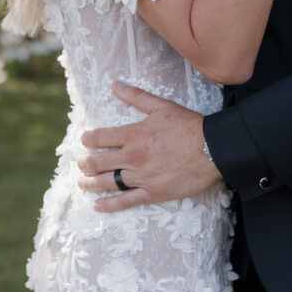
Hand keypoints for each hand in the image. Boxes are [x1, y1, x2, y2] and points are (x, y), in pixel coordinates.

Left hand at [77, 81, 220, 211]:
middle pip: (99, 162)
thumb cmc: (188, 125)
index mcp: (133, 134)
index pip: (100, 138)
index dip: (88, 139)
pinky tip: (97, 206)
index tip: (84, 141)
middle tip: (79, 164)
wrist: (212, 149)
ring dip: (90, 183)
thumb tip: (116, 85)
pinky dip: (109, 205)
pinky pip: (125, 201)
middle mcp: (133, 157)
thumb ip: (136, 96)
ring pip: (108, 182)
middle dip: (84, 163)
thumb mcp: (162, 106)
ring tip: (82, 183)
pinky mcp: (152, 193)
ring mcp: (141, 177)